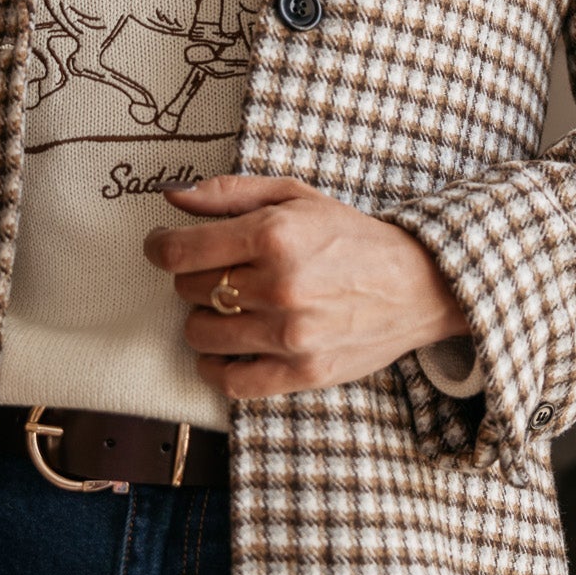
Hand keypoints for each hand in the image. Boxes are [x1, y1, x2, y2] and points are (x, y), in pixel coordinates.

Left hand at [144, 173, 468, 399]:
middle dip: (195, 277)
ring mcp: (289, 335)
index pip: (180, 251)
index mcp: (274, 236)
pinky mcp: (301, 373)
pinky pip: (228, 381)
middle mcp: (279, 287)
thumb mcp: (294, 195)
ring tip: (230, 305)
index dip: (159, 248)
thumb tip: (171, 197)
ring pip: (200, 334)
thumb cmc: (350, 236)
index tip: (162, 246)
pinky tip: (229, 346)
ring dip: (205, 318)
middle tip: (221, 270)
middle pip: (189, 290)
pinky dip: (216, 366)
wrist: (416, 285)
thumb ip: (229, 193)